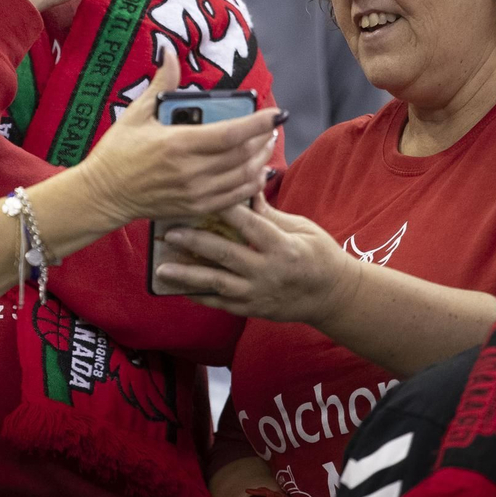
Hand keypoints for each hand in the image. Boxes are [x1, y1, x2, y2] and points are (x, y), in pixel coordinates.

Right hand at [78, 50, 281, 223]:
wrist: (102, 194)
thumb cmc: (116, 153)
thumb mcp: (136, 114)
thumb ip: (162, 85)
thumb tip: (169, 53)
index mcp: (178, 143)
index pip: (231, 133)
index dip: (258, 123)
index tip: (276, 112)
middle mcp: (191, 171)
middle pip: (243, 154)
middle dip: (263, 138)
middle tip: (272, 126)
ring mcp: (194, 193)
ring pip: (243, 177)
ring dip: (261, 160)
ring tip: (267, 145)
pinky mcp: (195, 208)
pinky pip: (233, 198)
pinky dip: (251, 185)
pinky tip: (257, 173)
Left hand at [152, 194, 359, 322]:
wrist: (333, 297)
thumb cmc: (319, 255)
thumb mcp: (303, 228)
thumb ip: (271, 213)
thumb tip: (246, 187)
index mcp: (283, 247)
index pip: (249, 225)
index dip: (224, 210)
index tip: (201, 196)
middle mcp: (268, 272)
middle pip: (226, 254)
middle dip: (195, 243)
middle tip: (169, 232)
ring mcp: (258, 294)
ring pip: (217, 284)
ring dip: (187, 275)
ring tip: (162, 269)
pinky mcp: (252, 309)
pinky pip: (220, 304)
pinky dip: (199, 296)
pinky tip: (178, 289)